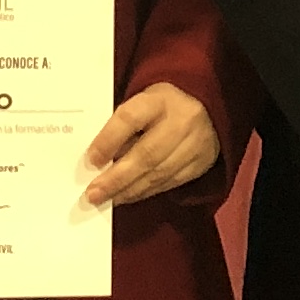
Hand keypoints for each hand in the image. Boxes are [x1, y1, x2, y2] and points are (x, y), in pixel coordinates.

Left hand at [82, 81, 218, 208]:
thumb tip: (98, 160)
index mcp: (160, 99)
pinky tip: (127, 196)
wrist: (207, 108)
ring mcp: (195, 144)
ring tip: (106, 199)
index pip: (130, 118)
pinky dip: (144, 192)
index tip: (91, 160)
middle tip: (94, 193)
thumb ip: (122, 126)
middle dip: (116, 178)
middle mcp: (181, 121)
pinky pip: (169, 183)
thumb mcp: (141, 102)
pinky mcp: (200, 164)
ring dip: (128, 190)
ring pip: (158, 174)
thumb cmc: (162, 106)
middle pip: (146, 154)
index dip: (109, 140)